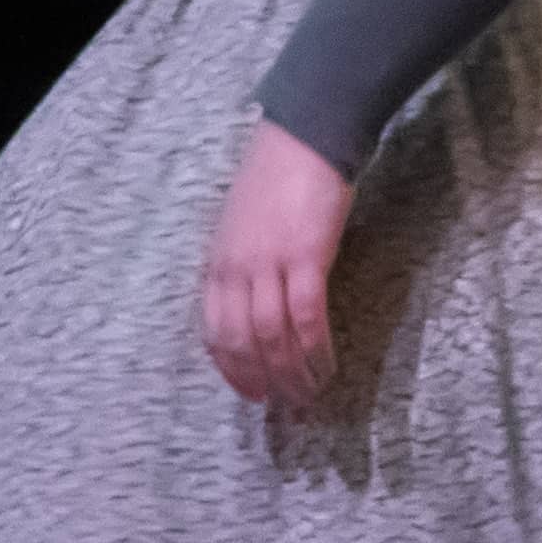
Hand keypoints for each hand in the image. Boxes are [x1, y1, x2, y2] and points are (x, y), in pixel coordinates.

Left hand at [197, 121, 354, 409]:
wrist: (305, 137)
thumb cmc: (277, 179)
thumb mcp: (242, 227)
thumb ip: (243, 266)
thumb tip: (257, 305)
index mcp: (218, 262)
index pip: (213, 331)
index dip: (231, 368)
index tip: (250, 392)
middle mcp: (236, 268)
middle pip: (241, 341)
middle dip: (261, 379)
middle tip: (283, 404)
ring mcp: (268, 263)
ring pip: (272, 337)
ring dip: (291, 373)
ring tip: (309, 395)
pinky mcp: (305, 257)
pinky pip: (306, 317)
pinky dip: (315, 350)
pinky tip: (327, 366)